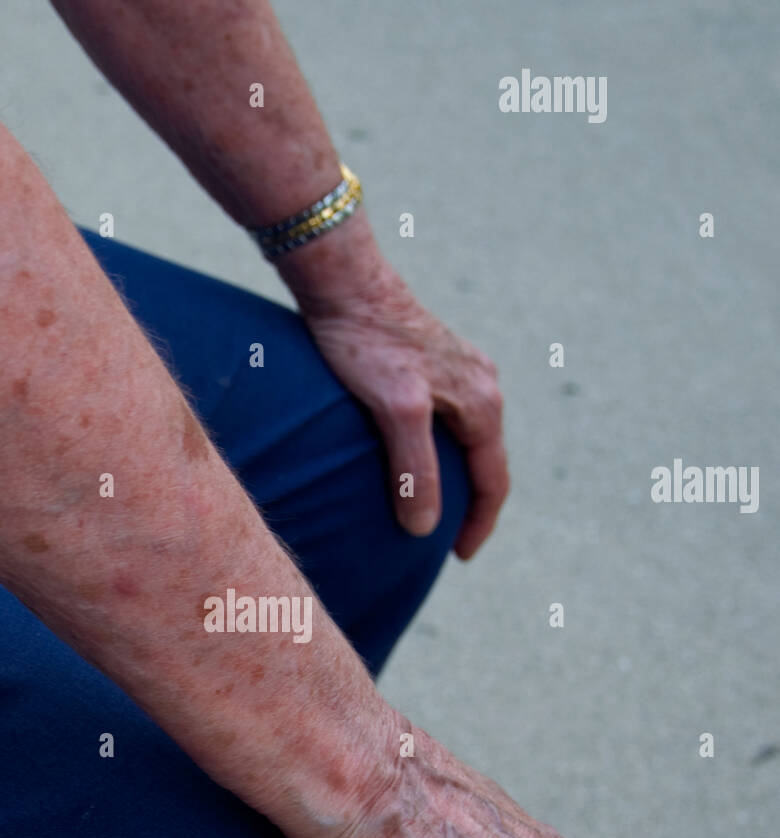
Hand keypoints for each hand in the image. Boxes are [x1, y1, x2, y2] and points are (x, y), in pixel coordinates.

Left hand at [295, 256, 507, 556]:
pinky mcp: (433, 361)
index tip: (459, 556)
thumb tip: (426, 527)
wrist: (344, 281)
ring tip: (430, 506)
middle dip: (470, 503)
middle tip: (446, 540)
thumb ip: (415, 469)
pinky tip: (410, 458)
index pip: (493, 481)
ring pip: (467, 440)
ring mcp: (461, 371)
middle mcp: (482, 385)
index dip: (479, 524)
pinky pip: (448, 420)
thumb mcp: (395, 411)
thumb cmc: (368, 343)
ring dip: (455, 476)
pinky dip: (438, 450)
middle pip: (485, 461)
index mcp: (483, 403)